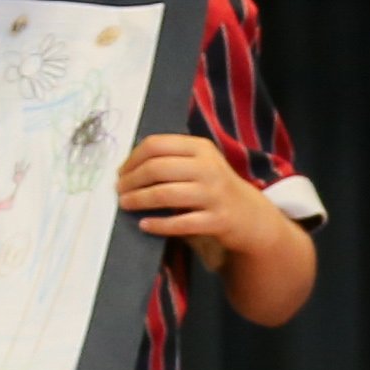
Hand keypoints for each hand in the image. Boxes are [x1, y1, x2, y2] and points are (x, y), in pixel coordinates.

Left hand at [118, 133, 265, 244]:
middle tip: (119, 191)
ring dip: (139, 200)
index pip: (156, 145)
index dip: (132, 159)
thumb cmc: (215, 188)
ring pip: (165, 194)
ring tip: (125, 205)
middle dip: (132, 180)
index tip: (121, 172)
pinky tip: (144, 225)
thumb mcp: (200, 164)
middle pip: (157, 168)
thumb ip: (172, 160)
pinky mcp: (217, 220)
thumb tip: (127, 167)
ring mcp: (214, 194)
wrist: (250, 216)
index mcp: (201, 148)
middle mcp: (208, 167)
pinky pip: (180, 223)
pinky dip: (158, 224)